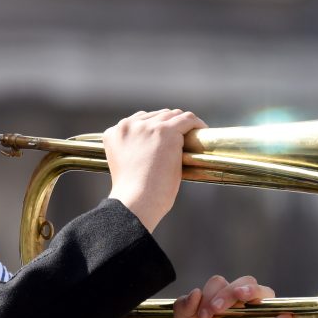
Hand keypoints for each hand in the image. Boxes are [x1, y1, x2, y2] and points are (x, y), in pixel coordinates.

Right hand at [104, 109, 206, 231]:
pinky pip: (187, 120)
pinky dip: (196, 124)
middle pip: (156, 116)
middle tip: (182, 136)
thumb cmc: (133, 194)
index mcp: (114, 133)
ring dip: (183, 124)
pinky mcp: (166, 132)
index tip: (165, 137)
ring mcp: (148, 127)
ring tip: (193, 134)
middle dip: (169, 124)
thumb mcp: (126, 165)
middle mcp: (128, 126)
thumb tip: (159, 148)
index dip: (154, 127)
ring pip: (172, 115)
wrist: (136, 202)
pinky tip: (203, 131)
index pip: (139, 121)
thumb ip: (135, 150)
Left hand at [173, 275, 292, 317]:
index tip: (202, 315)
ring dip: (252, 291)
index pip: (219, 284)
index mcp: (219, 306)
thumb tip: (194, 292)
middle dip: (228, 291)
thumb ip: (183, 313)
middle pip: (243, 283)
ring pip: (263, 294)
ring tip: (241, 296)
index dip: (209, 294)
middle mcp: (239, 309)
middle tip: (214, 310)